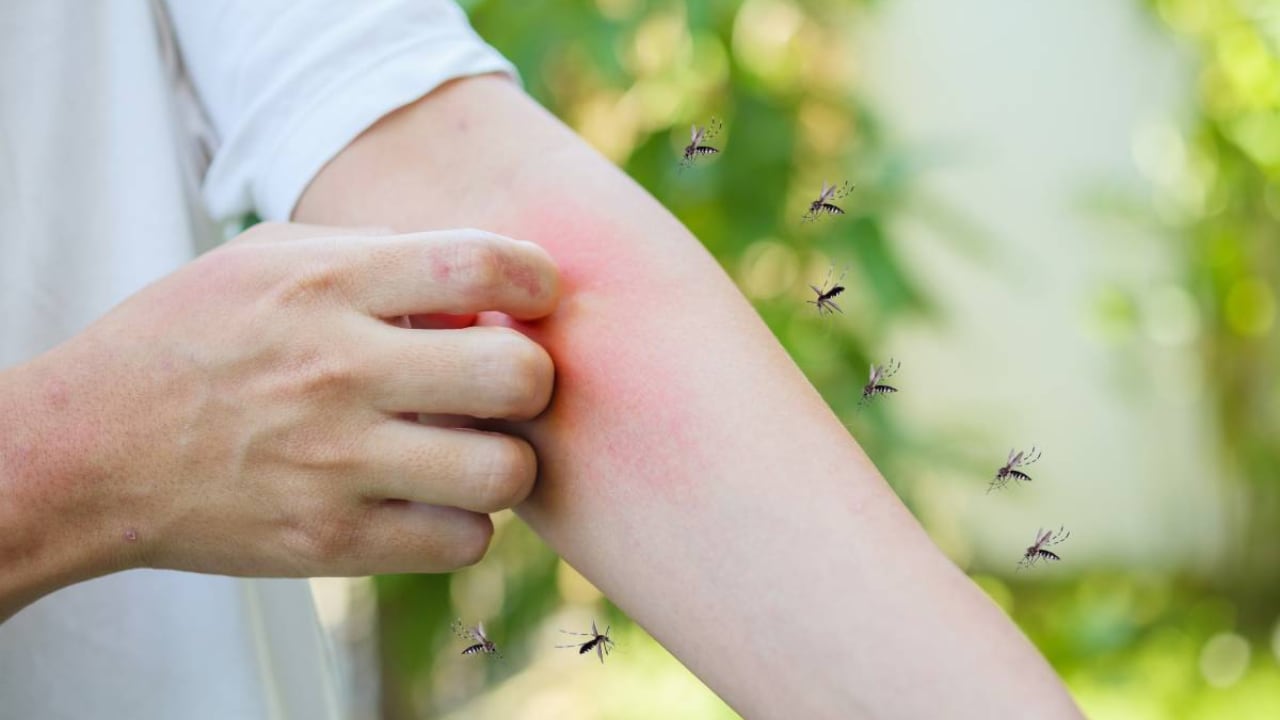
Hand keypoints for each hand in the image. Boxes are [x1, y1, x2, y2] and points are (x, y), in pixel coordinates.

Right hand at [41, 223, 558, 578]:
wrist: (87, 451)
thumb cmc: (189, 338)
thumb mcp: (268, 260)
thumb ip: (378, 254)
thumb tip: (481, 282)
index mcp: (327, 285)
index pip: (482, 264)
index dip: (537, 278)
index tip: (532, 296)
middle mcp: (338, 371)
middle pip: (517, 377)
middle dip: (533, 377)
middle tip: (504, 383)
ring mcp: (336, 465)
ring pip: (504, 473)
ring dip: (506, 461)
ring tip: (472, 447)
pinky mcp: (330, 543)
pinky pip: (462, 541)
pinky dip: (464, 522)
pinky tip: (432, 498)